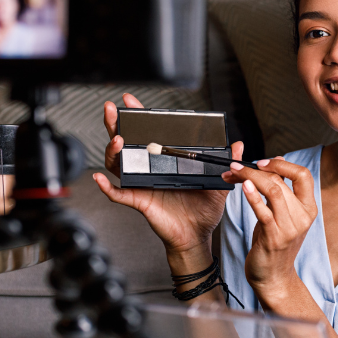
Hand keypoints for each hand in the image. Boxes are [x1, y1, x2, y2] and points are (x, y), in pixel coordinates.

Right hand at [93, 93, 240, 254]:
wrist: (198, 236)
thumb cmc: (203, 212)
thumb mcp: (218, 183)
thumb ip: (227, 163)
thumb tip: (238, 145)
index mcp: (165, 161)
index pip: (149, 134)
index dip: (138, 118)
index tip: (131, 102)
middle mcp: (149, 170)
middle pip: (126, 144)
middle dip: (116, 125)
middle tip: (112, 109)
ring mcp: (142, 185)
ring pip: (118, 165)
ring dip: (113, 151)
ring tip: (117, 140)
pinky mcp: (140, 201)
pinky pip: (119, 194)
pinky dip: (107, 187)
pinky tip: (100, 178)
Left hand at [223, 158, 317, 299]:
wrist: (274, 277)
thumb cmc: (276, 244)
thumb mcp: (283, 214)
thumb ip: (283, 190)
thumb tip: (279, 161)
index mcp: (308, 208)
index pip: (303, 175)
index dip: (282, 164)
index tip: (262, 161)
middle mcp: (303, 216)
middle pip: (282, 181)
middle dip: (254, 169)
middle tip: (235, 167)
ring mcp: (289, 228)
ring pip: (273, 191)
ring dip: (250, 178)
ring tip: (233, 173)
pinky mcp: (274, 237)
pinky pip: (264, 211)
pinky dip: (253, 196)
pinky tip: (243, 187)